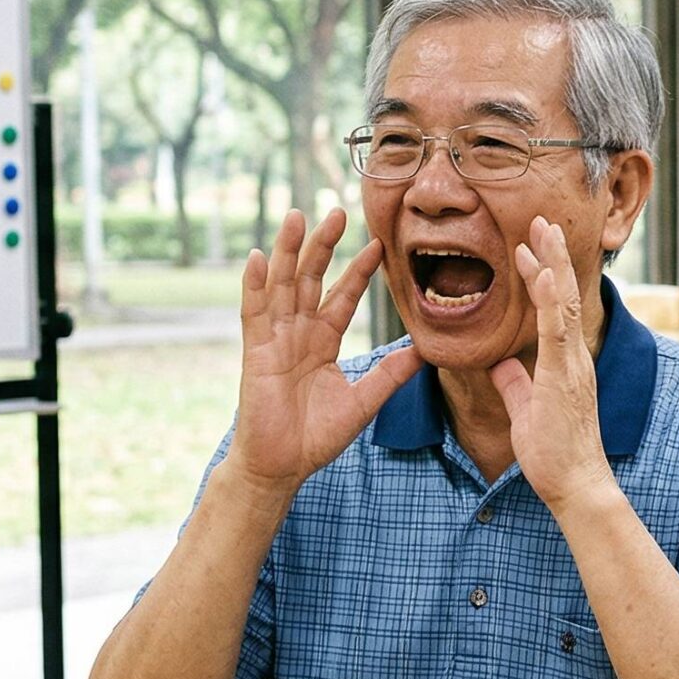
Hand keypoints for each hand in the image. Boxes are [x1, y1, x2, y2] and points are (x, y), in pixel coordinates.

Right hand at [230, 209, 420, 495]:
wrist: (282, 466)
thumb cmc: (316, 437)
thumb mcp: (363, 401)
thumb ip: (390, 375)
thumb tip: (425, 351)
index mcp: (323, 341)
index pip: (343, 296)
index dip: (359, 271)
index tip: (378, 244)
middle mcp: (298, 333)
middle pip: (310, 279)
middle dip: (323, 246)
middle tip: (338, 212)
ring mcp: (274, 339)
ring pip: (281, 285)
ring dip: (287, 250)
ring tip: (297, 216)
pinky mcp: (254, 351)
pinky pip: (253, 311)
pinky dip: (255, 284)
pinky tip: (258, 256)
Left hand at [490, 217, 614, 512]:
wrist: (577, 485)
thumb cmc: (555, 457)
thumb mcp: (526, 413)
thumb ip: (516, 386)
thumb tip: (501, 365)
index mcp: (565, 364)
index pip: (554, 310)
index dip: (544, 277)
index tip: (530, 248)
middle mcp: (574, 357)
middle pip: (565, 295)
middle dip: (553, 256)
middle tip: (541, 220)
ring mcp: (572, 364)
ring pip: (563, 302)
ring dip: (552, 263)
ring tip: (542, 229)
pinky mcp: (564, 375)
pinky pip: (556, 328)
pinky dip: (549, 296)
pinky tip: (542, 270)